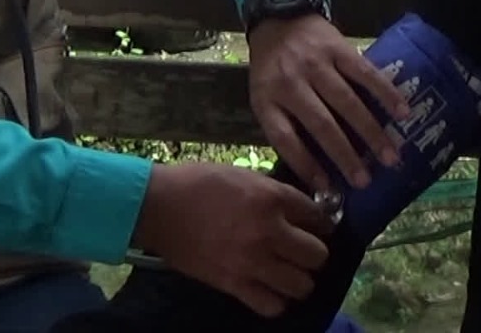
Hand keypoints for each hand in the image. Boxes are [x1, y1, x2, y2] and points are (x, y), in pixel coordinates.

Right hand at [131, 162, 332, 316]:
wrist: (159, 206)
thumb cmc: (198, 183)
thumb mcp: (243, 176)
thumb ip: (272, 193)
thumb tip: (297, 209)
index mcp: (271, 198)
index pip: (317, 216)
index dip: (321, 223)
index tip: (318, 226)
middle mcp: (269, 232)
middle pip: (318, 255)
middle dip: (315, 253)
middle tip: (303, 251)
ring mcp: (252, 262)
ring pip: (302, 285)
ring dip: (299, 280)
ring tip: (289, 273)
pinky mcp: (234, 284)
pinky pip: (272, 306)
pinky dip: (275, 301)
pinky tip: (269, 289)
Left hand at [247, 14, 409, 191]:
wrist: (278, 19)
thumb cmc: (272, 69)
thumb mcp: (264, 98)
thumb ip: (284, 127)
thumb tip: (316, 171)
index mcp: (268, 100)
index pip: (286, 139)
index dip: (307, 165)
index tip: (328, 188)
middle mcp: (291, 83)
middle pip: (321, 125)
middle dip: (346, 156)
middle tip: (366, 180)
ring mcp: (316, 64)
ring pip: (347, 102)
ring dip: (371, 131)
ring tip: (390, 156)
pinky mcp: (339, 49)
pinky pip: (365, 74)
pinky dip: (386, 93)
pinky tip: (402, 112)